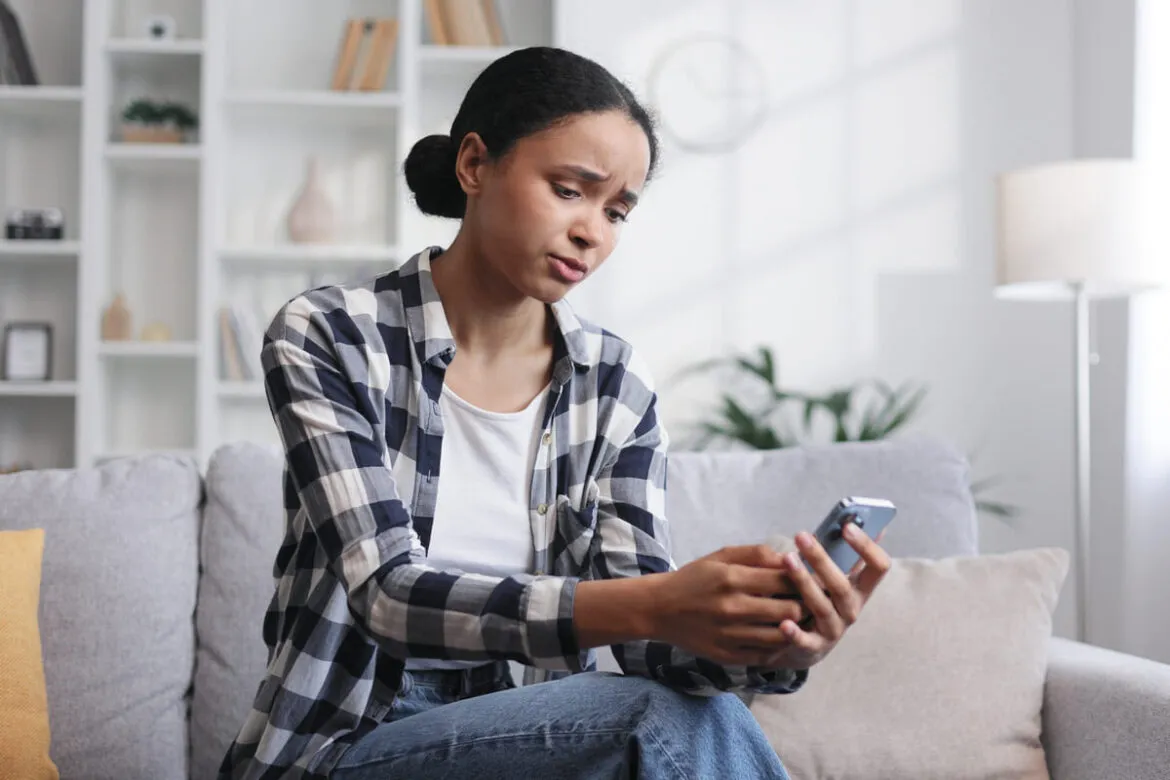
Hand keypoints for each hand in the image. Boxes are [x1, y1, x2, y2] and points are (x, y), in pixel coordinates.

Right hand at [648, 545, 809, 665]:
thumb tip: (792, 559)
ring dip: (794, 629)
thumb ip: (757, 554)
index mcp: (732, 578)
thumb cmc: (695, 578)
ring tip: (796, 621)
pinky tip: (776, 636)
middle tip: (808, 603)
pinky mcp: (727, 656)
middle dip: (804, 606)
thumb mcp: (722, 556)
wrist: (659, 609)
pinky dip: (776, 646)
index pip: (785, 581)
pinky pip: (765, 655)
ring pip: (782, 637)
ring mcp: (729, 636)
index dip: (804, 581)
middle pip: (790, 611)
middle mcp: (732, 608)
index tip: (809, 581)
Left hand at [759, 524, 890, 670]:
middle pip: (842, 585)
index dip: (866, 547)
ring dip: (804, 582)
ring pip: (822, 606)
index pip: (878, 567)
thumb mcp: (839, 579)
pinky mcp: (813, 647)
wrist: (808, 647)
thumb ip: (852, 555)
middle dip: (822, 559)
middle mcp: (851, 610)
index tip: (847, 526)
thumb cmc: (824, 602)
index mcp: (861, 590)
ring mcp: (833, 630)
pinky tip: (784, 623)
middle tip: (802, 536)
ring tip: (787, 560)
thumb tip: (876, 522)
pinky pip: (805, 640)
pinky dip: (795, 633)